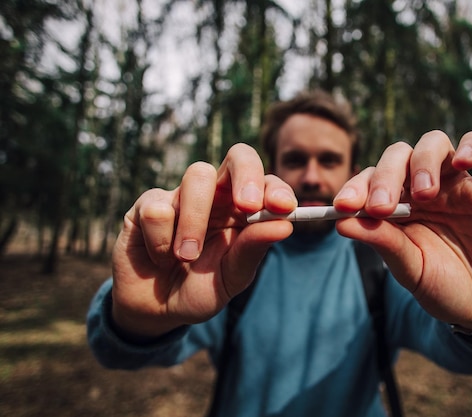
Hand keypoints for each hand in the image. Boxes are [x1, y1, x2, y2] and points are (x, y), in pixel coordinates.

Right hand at [110, 144, 295, 339]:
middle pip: (239, 156)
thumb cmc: (200, 290)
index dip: (277, 188)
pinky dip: (160, 241)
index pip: (267, 182)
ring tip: (187, 257)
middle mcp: (217, 195)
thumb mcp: (232, 277)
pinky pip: (158, 208)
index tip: (283, 207)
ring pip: (197, 177)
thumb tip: (285, 225)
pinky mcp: (148, 204)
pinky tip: (159, 258)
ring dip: (194, 221)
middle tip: (248, 206)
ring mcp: (182, 195)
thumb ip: (253, 250)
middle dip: (247, 174)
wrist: (157, 312)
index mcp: (244, 210)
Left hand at [334, 130, 471, 332]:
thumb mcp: (410, 268)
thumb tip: (340, 222)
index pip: (370, 180)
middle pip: (399, 156)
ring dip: (423, 161)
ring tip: (425, 195)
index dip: (355, 188)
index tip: (342, 206)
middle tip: (381, 207)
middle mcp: (426, 189)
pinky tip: (462, 163)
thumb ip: (382, 241)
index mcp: (399, 206)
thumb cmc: (446, 288)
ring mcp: (459, 184)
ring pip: (435, 143)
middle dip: (385, 176)